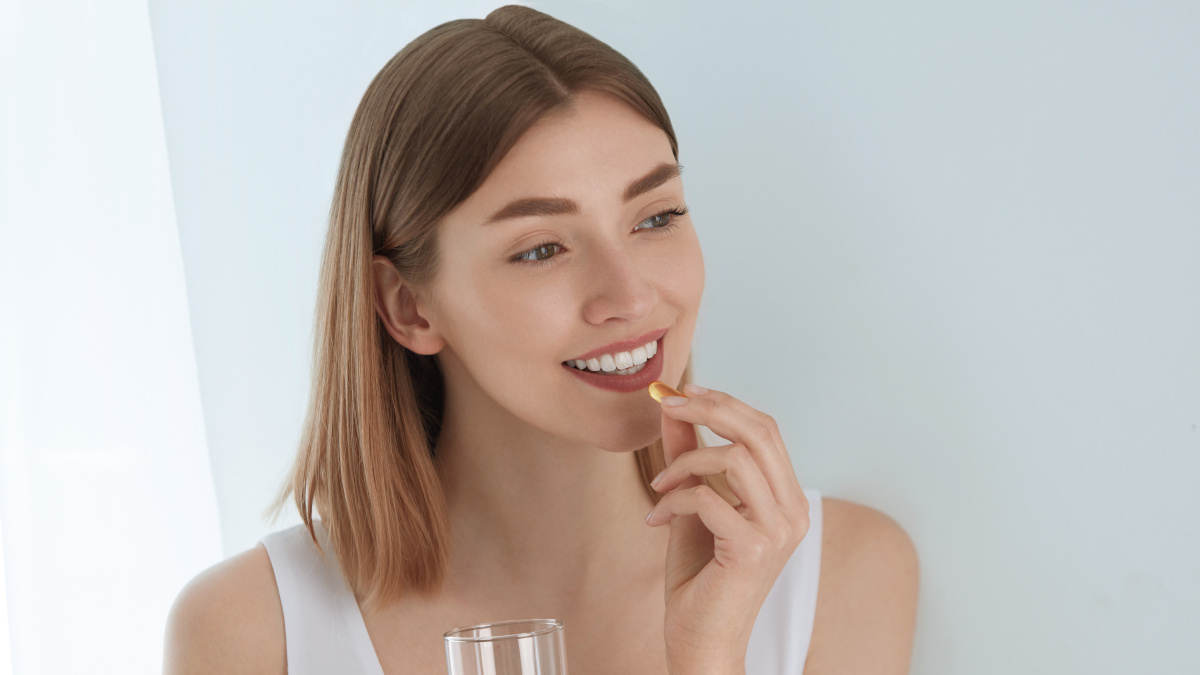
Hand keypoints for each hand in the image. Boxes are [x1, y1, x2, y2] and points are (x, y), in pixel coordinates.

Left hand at [646, 383, 810, 673]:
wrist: (700, 639)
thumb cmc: (699, 577)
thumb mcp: (692, 504)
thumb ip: (689, 455)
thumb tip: (673, 407)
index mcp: (786, 498)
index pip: (766, 428)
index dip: (724, 402)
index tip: (682, 393)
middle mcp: (792, 512)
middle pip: (759, 431)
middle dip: (709, 409)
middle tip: (668, 405)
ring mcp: (777, 531)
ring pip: (734, 458)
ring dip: (685, 462)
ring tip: (660, 487)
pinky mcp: (752, 549)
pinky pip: (707, 498)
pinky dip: (674, 500)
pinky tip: (656, 519)